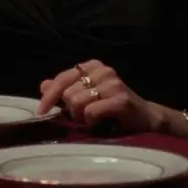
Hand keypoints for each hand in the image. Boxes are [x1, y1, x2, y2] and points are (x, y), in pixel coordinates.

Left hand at [37, 59, 164, 133]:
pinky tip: (101, 121)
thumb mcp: (85, 97)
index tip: (42, 111)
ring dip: (81, 116)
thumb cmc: (112, 109)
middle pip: (68, 93)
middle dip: (71, 110)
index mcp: (92, 66)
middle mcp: (102, 70)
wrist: (145, 118)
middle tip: (83, 117)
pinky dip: (92, 120)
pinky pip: (91, 111)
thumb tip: (42, 86)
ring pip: (77, 102)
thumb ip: (65, 90)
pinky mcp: (121, 98)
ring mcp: (113, 83)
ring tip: (93, 119)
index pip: (62, 78)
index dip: (49, 96)